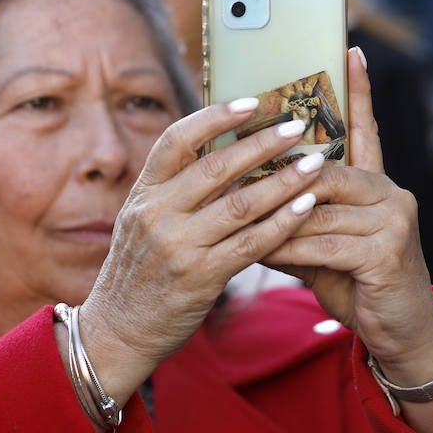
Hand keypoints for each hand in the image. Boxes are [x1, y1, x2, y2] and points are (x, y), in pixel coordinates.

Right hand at [78, 98, 325, 402]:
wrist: (117, 330)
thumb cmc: (141, 271)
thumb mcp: (143, 220)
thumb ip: (176, 189)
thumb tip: (225, 152)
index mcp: (143, 192)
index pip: (176, 139)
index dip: (215, 117)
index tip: (252, 102)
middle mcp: (156, 213)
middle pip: (217, 167)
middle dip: (262, 143)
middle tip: (298, 125)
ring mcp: (178, 246)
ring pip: (241, 204)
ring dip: (283, 180)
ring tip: (315, 163)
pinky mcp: (201, 277)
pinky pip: (251, 244)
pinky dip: (282, 223)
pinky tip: (306, 207)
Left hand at [264, 49, 432, 392]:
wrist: (401, 333)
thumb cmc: (358, 285)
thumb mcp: (321, 245)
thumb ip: (293, 215)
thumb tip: (247, 192)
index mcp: (376, 186)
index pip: (365, 129)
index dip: (358, 91)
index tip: (350, 49)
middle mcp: (390, 193)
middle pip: (325, 170)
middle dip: (278, 177)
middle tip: (234, 177)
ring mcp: (393, 220)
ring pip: (319, 206)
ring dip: (276, 218)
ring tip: (238, 224)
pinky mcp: (388, 252)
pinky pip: (325, 241)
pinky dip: (291, 247)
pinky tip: (267, 253)